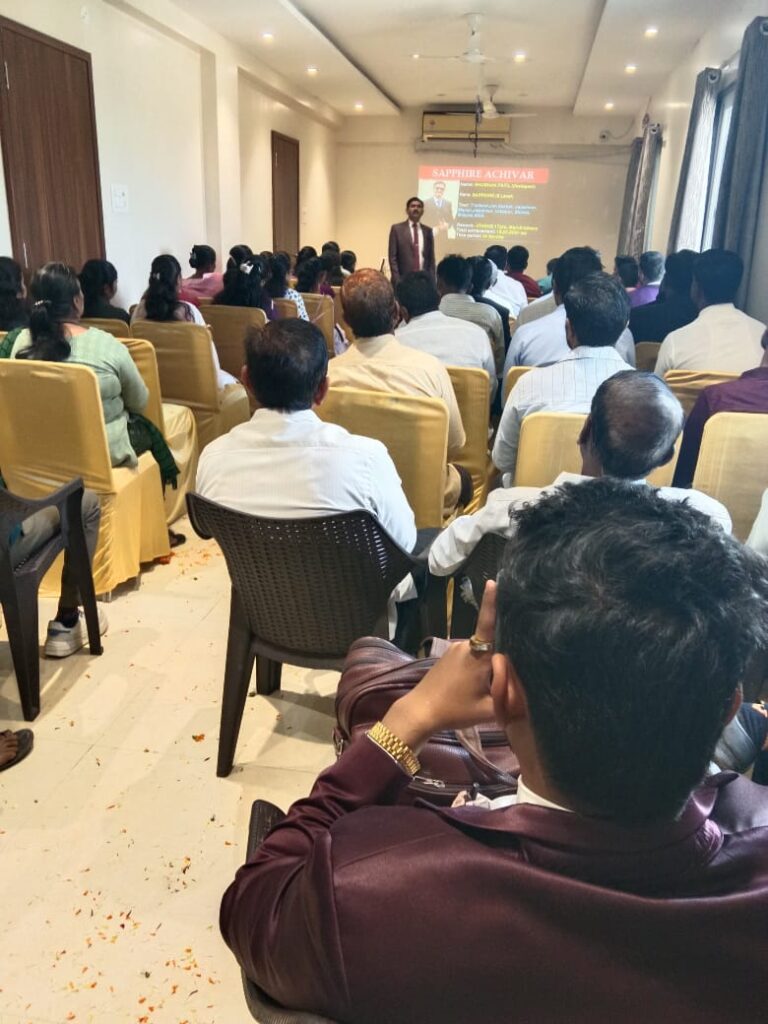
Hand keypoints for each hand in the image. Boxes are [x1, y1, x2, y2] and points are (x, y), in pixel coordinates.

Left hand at [382, 582, 497, 753]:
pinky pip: (471, 655)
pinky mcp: (448, 656)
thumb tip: (526, 687)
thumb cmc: (455, 709)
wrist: (420, 712)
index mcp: (478, 655)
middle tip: (506, 679)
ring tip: (488, 689)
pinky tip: (477, 685)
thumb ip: (511, 697)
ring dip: (489, 665)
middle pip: (493, 643)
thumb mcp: (489, 709)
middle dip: (502, 656)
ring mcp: (455, 649)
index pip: (488, 623)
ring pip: (482, 651)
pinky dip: (478, 666)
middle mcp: (466, 646)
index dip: (492, 602)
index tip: (493, 582)